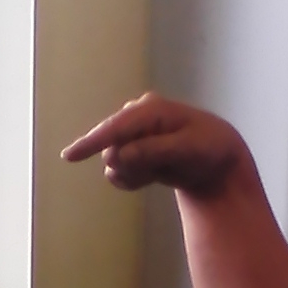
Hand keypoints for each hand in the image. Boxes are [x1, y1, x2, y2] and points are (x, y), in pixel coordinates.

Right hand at [62, 94, 248, 197]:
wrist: (219, 160)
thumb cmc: (209, 148)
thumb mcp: (188, 150)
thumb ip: (154, 151)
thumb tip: (120, 155)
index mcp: (150, 109)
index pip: (116, 127)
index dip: (92, 142)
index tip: (68, 156)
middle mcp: (136, 116)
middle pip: (112, 147)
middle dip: (129, 166)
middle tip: (156, 172)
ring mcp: (133, 132)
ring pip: (114, 162)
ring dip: (133, 174)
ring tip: (160, 172)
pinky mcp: (132, 148)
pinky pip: (119, 171)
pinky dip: (133, 178)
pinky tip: (152, 175)